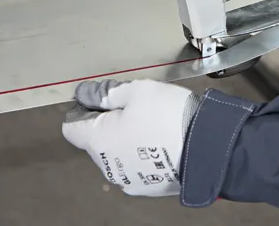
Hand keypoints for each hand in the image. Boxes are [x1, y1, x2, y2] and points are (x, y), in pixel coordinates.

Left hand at [62, 79, 199, 196]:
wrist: (207, 146)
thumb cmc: (168, 114)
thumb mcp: (138, 90)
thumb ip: (107, 93)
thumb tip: (85, 94)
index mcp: (99, 140)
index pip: (71, 128)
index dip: (82, 111)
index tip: (101, 101)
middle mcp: (107, 166)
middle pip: (95, 142)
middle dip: (107, 125)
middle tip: (133, 109)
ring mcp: (128, 181)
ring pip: (116, 156)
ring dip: (124, 142)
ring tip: (151, 127)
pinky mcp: (148, 188)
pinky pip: (135, 168)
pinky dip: (141, 156)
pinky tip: (160, 144)